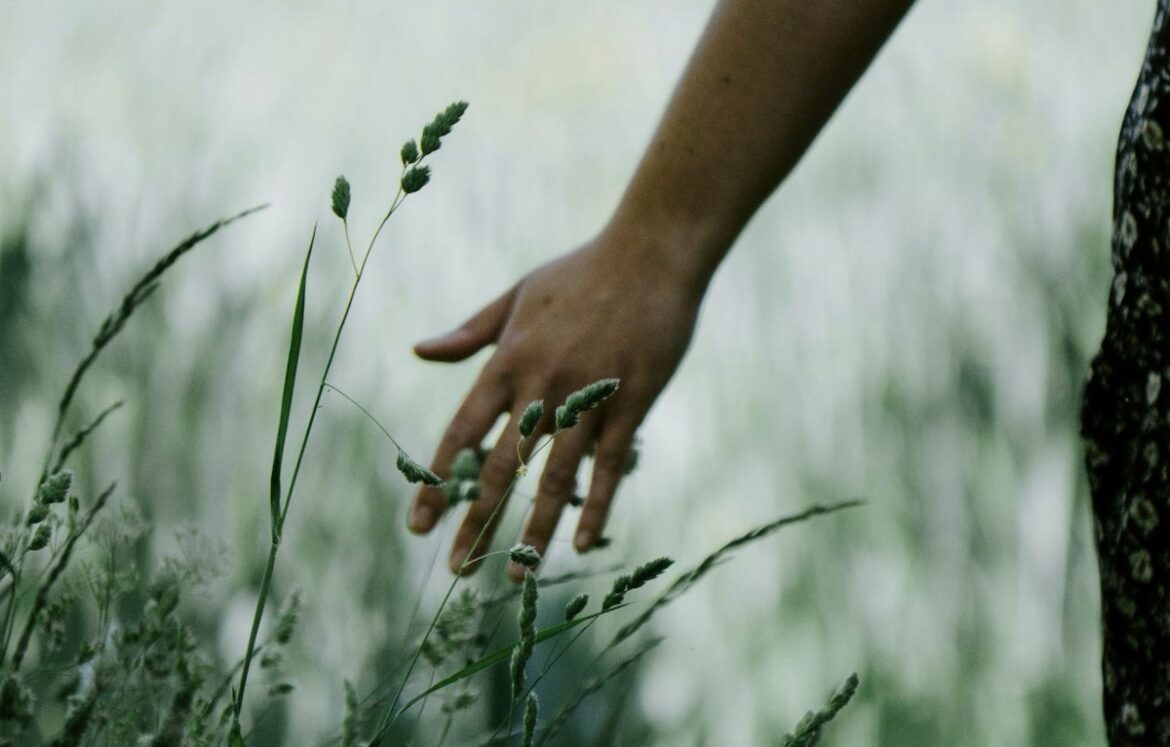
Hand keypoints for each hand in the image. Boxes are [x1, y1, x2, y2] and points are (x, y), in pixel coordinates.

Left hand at [407, 230, 701, 580]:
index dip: (436, 482)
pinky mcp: (631, 402)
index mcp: (508, 360)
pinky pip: (608, 465)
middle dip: (475, 522)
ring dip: (534, 530)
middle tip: (456, 569)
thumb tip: (419, 351)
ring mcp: (588, 395)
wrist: (652, 252)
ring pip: (555, 476)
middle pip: (500, 467)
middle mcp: (541, 384)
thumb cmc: (582, 272)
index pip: (461, 433)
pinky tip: (582, 544)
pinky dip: (595, 507)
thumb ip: (471, 332)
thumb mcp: (518, 295)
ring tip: (519, 574)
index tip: (417, 524)